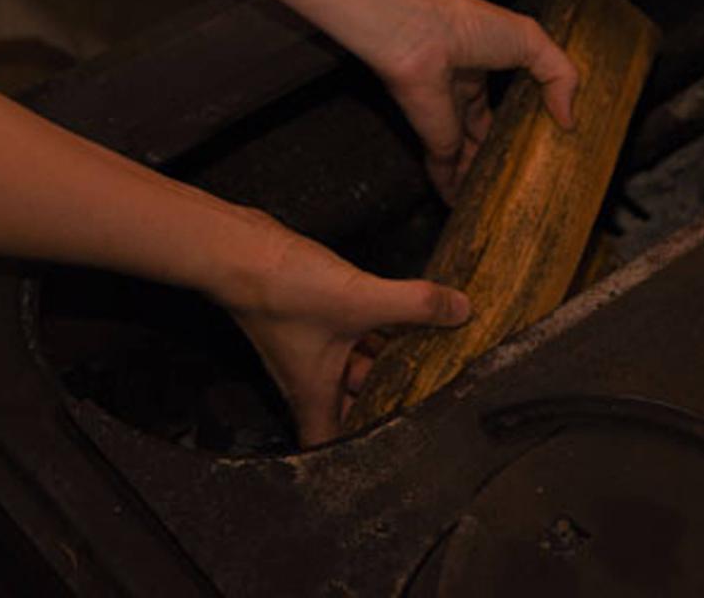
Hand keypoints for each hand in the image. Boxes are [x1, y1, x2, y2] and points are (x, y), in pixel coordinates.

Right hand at [212, 214, 471, 445]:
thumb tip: (461, 310)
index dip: (360, 453)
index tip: (396, 450)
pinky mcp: (314, 316)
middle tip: (434, 396)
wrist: (241, 250)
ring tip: (433, 359)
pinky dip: (378, 331)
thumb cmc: (283, 290)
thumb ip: (415, 305)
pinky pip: (354, 333)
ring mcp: (312, 347)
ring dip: (388, 363)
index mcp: (316, 394)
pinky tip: (407, 317)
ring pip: (357, 366)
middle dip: (390, 401)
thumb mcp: (361, 300)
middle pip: (354, 403)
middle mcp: (312, 377)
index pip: (333, 444)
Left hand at [373, 0, 578, 201]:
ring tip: (504, 200)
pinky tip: (468, 208)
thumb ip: (558, 75)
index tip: (545, 139)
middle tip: (527, 177)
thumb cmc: (469, 25)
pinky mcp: (435, 141)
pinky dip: (455, 192)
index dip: (524, 118)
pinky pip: (446, 172)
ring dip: (480, 177)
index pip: (506, 99)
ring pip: (466, 157)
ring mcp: (448, 119)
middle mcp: (463, 94)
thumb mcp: (531, 40)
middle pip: (485, 133)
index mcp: (484, 64)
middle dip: (502, 153)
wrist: (419, 34)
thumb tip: (569, 119)